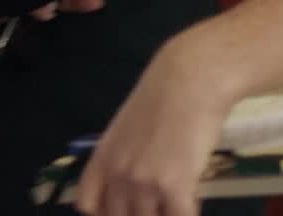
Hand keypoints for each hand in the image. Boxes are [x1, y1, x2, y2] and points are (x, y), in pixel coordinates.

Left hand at [75, 32, 232, 215]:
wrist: (190, 81)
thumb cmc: (163, 98)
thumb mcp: (126, 128)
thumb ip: (121, 159)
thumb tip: (129, 185)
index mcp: (102, 159)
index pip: (88, 205)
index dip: (106, 213)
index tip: (126, 207)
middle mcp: (117, 174)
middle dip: (141, 213)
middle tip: (159, 202)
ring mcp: (143, 182)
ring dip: (165, 212)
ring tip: (179, 197)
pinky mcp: (173, 187)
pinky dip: (188, 214)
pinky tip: (194, 200)